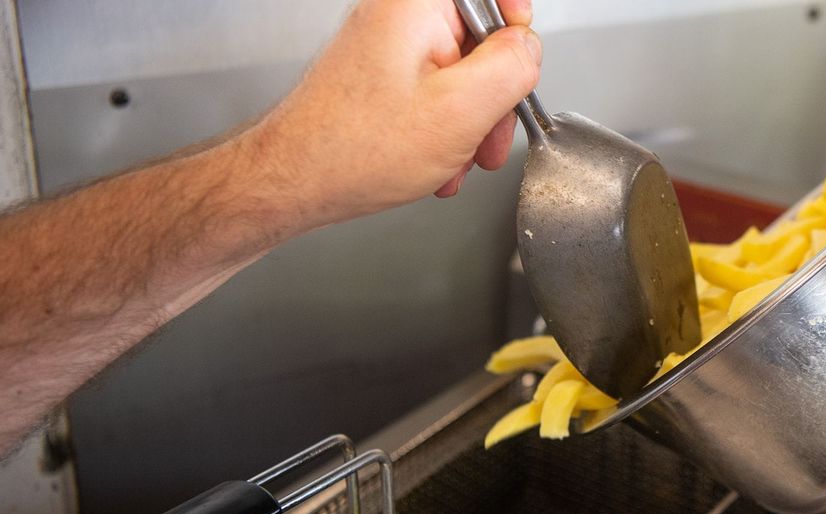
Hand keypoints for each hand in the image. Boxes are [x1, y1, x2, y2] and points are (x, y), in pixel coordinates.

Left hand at [245, 0, 540, 228]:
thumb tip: (529, 49)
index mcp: (416, 5)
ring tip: (454, 159)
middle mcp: (400, 16)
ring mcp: (388, 47)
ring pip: (460, 75)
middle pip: (480, 39)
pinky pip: (434, 95)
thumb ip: (512, 68)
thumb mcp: (461, 110)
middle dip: (493, 96)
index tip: (519, 64)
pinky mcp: (382, 78)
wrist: (293, 183)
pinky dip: (443, 131)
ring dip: (469, 124)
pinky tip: (434, 162)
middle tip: (488, 135)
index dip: (515, 25)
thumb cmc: (354, 149)